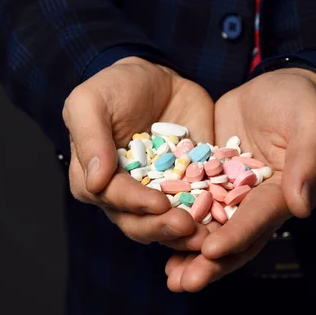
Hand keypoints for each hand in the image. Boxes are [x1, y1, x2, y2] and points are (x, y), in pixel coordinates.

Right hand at [63, 56, 214, 247]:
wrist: (158, 80)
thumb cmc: (115, 87)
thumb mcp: (90, 102)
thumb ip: (89, 139)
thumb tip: (95, 182)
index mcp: (94, 179)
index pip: (111, 198)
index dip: (134, 203)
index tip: (158, 203)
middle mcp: (124, 196)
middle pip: (137, 222)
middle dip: (161, 227)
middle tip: (185, 225)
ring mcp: (156, 195)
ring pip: (166, 224)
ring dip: (184, 234)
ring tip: (206, 234)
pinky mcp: (186, 190)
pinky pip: (197, 209)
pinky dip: (210, 217)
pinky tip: (226, 221)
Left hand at [165, 67, 315, 291]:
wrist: (276, 86)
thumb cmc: (300, 101)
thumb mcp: (311, 123)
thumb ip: (308, 162)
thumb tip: (301, 207)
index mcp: (279, 193)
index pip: (257, 220)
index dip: (236, 237)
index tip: (211, 251)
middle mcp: (252, 202)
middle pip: (230, 238)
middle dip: (207, 263)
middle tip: (183, 283)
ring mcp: (226, 193)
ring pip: (207, 229)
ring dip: (187, 252)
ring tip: (169, 276)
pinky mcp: (205, 178)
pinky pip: (188, 204)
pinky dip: (174, 221)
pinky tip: (154, 235)